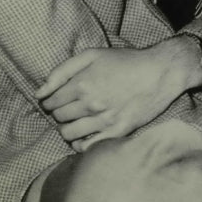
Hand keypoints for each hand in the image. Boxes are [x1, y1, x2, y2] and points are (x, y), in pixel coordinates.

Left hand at [35, 39, 201, 150]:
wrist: (161, 72)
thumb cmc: (126, 61)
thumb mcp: (93, 54)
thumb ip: (62, 71)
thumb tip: (39, 93)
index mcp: (83, 83)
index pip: (51, 102)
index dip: (51, 100)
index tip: (58, 98)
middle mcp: (91, 103)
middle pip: (59, 118)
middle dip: (60, 113)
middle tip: (71, 107)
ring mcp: (104, 120)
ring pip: (69, 134)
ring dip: (68, 129)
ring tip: (77, 120)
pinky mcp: (118, 132)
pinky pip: (88, 146)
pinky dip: (81, 143)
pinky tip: (86, 134)